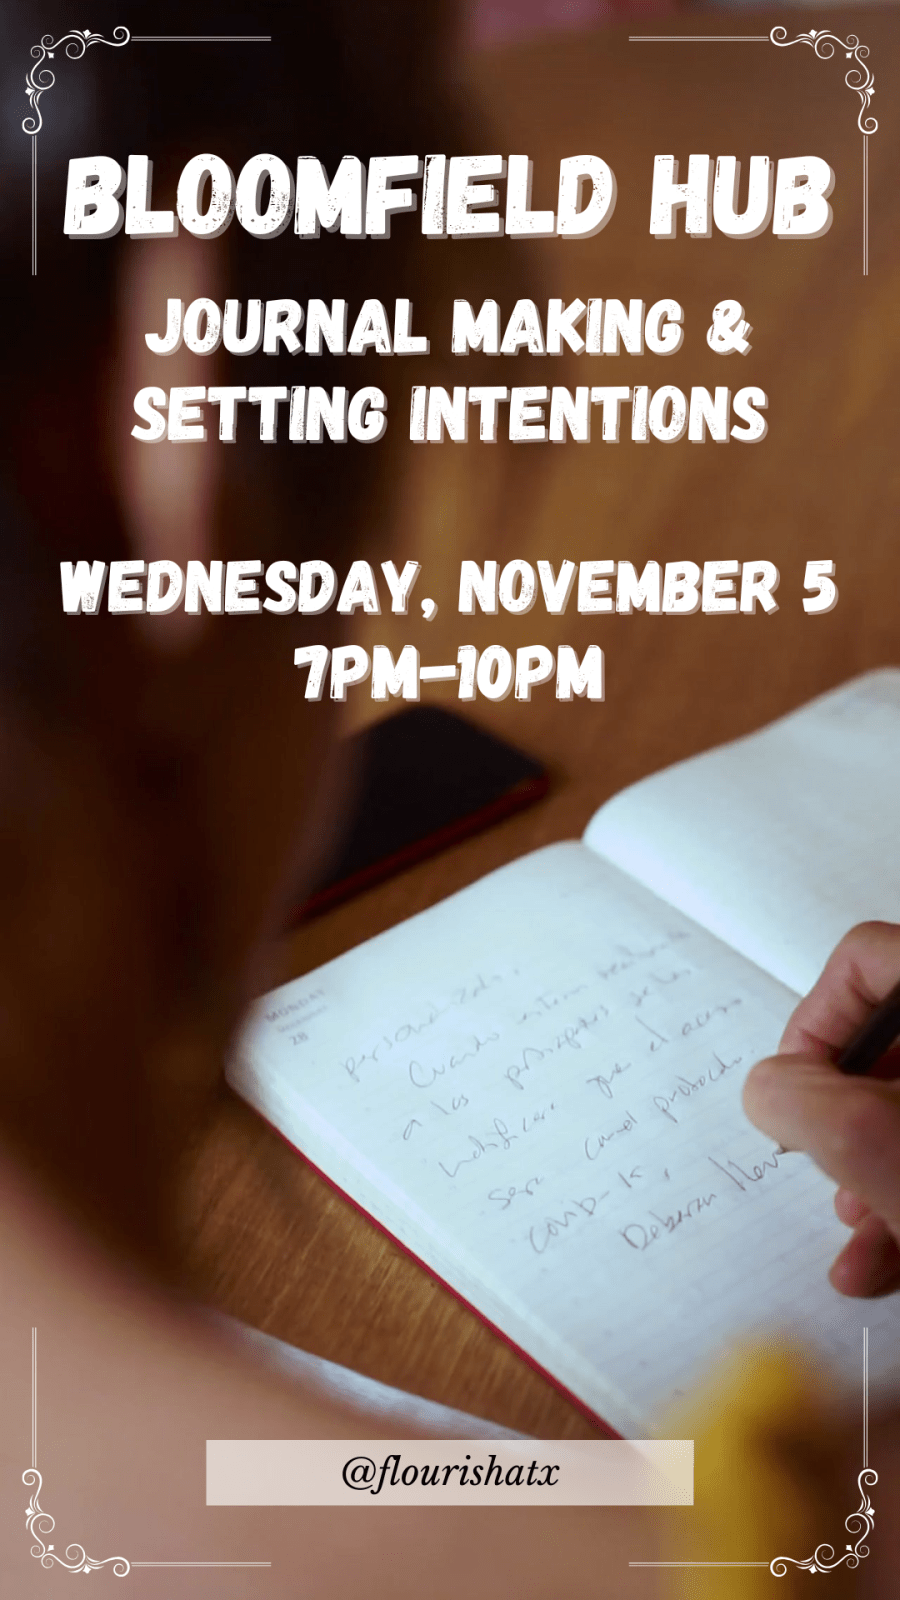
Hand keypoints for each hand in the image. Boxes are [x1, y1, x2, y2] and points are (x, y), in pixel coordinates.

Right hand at [743, 922, 899, 1296]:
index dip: (814, 1020)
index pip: (863, 957)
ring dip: (867, 1168)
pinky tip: (887, 1260)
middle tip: (825, 1159)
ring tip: (853, 1227)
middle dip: (838, 1115)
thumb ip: (798, 1099)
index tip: (799, 1086)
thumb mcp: (870, 1136)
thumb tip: (770, 1091)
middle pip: (886, 1043)